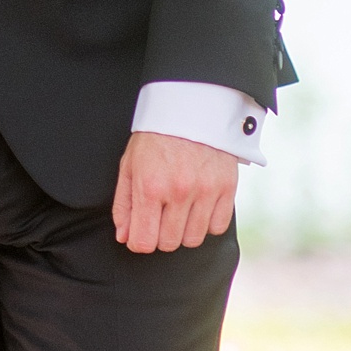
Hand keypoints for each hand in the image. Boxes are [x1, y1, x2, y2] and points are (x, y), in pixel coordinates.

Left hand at [112, 128, 237, 253]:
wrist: (190, 107)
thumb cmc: (155, 136)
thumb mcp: (129, 165)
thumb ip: (124, 204)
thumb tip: (124, 236)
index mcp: (150, 186)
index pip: (144, 241)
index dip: (138, 242)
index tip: (139, 233)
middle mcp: (179, 192)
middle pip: (168, 244)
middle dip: (159, 236)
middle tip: (158, 217)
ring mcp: (205, 191)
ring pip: (193, 240)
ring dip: (183, 231)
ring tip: (178, 211)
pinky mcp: (227, 188)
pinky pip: (217, 227)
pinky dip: (206, 224)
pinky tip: (197, 208)